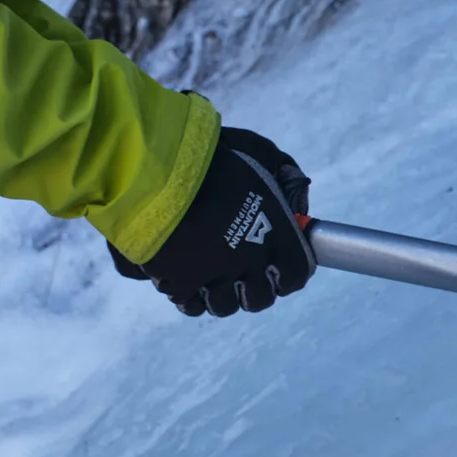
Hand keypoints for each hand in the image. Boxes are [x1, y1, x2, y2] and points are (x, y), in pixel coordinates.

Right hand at [113, 127, 314, 316]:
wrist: (159, 167)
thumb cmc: (212, 156)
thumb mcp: (260, 152)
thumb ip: (283, 172)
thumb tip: (296, 197)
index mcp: (276, 236)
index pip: (295, 274)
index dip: (287, 274)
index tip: (278, 267)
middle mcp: (249, 263)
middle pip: (259, 298)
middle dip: (254, 291)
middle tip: (243, 277)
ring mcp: (213, 276)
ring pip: (223, 305)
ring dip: (220, 294)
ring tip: (211, 277)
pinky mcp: (178, 281)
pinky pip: (188, 303)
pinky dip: (189, 296)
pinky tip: (185, 280)